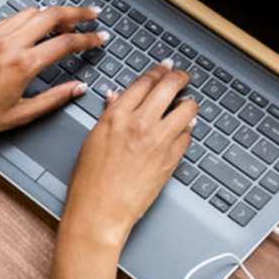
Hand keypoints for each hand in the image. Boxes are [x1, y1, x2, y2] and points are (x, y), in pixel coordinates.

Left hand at [0, 4, 109, 150]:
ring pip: (31, 12)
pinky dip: (30, 17)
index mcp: (23, 65)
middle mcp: (10, 44)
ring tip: (68, 20)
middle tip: (92, 15)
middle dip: (76, 13)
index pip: (65, 42)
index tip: (99, 38)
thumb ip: (53, 99)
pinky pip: (13, 18)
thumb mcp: (20, 115)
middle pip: (51, 15)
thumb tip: (77, 89)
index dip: (87, 39)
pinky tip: (36, 25)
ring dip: (53, 12)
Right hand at [62, 64, 196, 251]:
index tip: (164, 67)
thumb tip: (118, 98)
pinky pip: (188, 135)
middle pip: (169, 86)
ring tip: (187, 103)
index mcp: (117, 115)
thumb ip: (109, 115)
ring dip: (189, 102)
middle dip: (179, 77)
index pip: (145, 81)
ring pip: (187, 108)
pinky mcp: (172, 159)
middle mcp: (140, 123)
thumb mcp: (93, 139)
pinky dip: (187, 128)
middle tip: (182, 76)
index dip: (158, 71)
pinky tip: (183, 128)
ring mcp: (159, 141)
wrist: (101, 211)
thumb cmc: (90, 181)